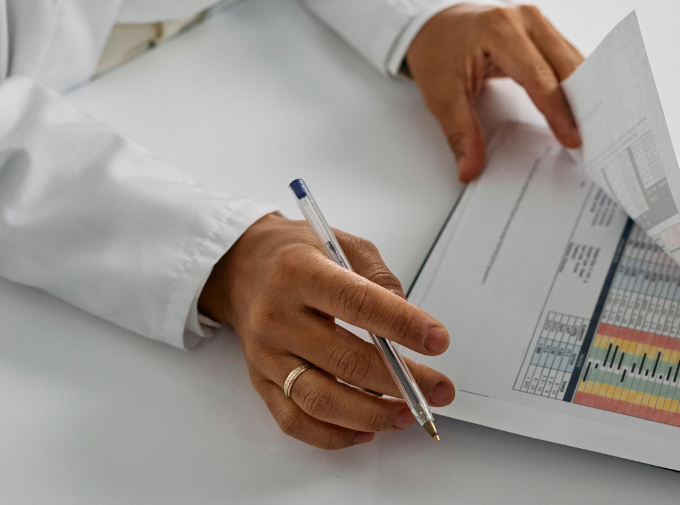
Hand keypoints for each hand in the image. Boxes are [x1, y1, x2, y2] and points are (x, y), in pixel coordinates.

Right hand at [199, 214, 453, 448]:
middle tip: (439, 389)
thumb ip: (378, 278)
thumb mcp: (343, 243)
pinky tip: (366, 430)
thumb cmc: (297, 254)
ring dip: (371, 414)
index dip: (403, 325)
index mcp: (299, 272)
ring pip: (320, 399)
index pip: (358, 303)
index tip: (438, 340)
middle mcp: (277, 315)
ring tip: (407, 414)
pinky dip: (333, 435)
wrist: (240, 267)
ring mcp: (266, 354)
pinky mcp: (260, 381)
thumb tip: (409, 324)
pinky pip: (294, 420)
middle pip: (345, 360)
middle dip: (402, 381)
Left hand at [406, 3, 583, 181]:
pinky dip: (580, 84)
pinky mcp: (545, 30)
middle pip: (566, 66)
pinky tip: (587, 108)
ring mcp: (538, 21)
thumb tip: (469, 169)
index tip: (572, 138)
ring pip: (574, 61)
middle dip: (582, 104)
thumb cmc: (438, 50)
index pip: (539, 76)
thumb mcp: (440, 94)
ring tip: (596, 128)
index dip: (559, 111)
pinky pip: (570, 58)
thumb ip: (460, 133)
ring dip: (586, 94)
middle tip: (594, 139)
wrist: (436, 21)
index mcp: (499, 30)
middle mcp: (525, 19)